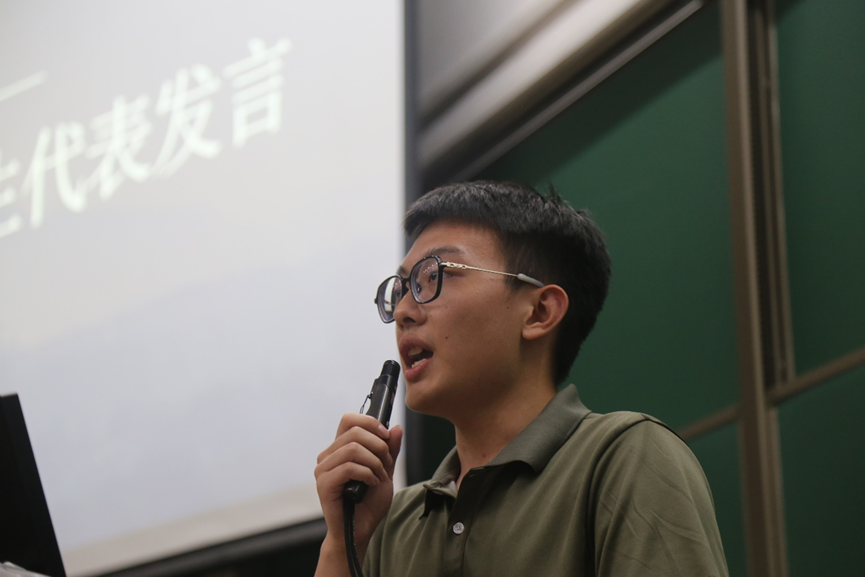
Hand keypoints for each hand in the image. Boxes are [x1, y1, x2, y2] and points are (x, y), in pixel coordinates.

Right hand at [314, 413, 402, 575]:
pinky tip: (371, 484)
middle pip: (355, 432)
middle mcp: (328, 456)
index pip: (349, 419)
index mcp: (340, 449)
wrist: (361, 530)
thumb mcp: (385, 471)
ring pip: (353, 449)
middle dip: (379, 446)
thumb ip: (389, 450)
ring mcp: (323, 469)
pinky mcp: (324, 484)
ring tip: (379, 477)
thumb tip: (395, 428)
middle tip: (386, 465)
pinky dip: (367, 474)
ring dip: (374, 462)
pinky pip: (349, 467)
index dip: (369, 422)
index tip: (386, 436)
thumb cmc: (369, 503)